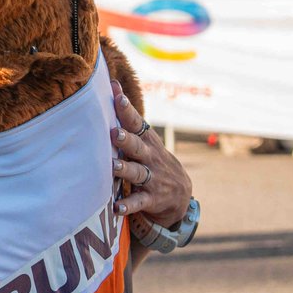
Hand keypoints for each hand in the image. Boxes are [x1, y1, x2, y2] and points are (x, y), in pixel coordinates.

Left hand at [109, 82, 191, 226]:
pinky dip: (128, 205)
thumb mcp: (145, 139)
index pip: (137, 122)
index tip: (117, 96)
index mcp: (147, 141)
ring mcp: (152, 178)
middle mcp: (150, 158)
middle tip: (114, 133)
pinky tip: (117, 208)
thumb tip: (113, 85)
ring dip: (125, 169)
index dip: (127, 110)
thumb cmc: (152, 159)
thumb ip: (128, 116)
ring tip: (112, 167)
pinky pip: (139, 202)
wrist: (180, 195)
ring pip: (137, 173)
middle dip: (126, 139)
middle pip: (137, 146)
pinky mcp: (151, 198)